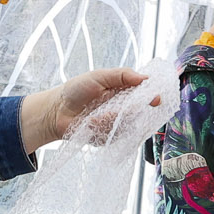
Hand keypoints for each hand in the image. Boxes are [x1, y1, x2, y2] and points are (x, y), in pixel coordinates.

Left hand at [19, 67, 153, 151]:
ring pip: (128, 124)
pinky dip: (104, 127)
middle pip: (140, 112)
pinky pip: (115, 135)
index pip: (145, 95)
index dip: (152, 97)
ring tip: (95, 114)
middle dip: (132, 110)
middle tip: (118, 107)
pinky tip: (91, 122)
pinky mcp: (108, 138)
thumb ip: (122, 75)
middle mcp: (123, 109)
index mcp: (123, 92)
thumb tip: (145, 77)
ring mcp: (116, 124)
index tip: (156, 98)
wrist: (57, 111)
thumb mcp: (99, 76)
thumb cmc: (75, 91)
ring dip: (113, 118)